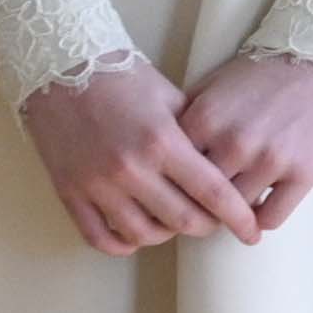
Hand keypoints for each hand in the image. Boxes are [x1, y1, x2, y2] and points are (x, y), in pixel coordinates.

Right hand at [26, 56, 258, 252]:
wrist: (62, 68)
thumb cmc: (123, 78)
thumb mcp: (170, 97)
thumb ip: (197, 135)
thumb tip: (224, 169)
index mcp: (163, 141)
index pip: (213, 193)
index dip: (237, 217)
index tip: (251, 232)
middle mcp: (131, 168)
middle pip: (182, 220)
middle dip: (206, 227)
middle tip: (214, 224)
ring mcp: (98, 185)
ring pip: (143, 235)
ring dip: (165, 235)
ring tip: (174, 223)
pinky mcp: (70, 193)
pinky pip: (100, 238)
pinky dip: (122, 244)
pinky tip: (136, 234)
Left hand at [182, 49, 312, 236]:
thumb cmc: (260, 76)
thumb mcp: (212, 86)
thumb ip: (184, 119)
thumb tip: (159, 158)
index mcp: (206, 120)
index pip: (174, 172)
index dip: (174, 185)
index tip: (177, 193)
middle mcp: (234, 143)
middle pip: (202, 197)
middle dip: (200, 206)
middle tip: (202, 210)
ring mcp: (270, 159)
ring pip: (236, 212)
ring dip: (232, 215)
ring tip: (231, 211)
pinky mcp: (303, 173)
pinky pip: (272, 217)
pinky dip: (261, 221)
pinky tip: (259, 211)